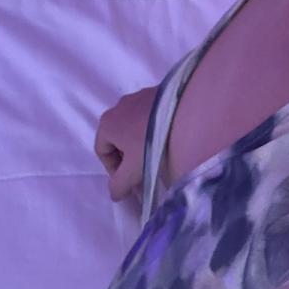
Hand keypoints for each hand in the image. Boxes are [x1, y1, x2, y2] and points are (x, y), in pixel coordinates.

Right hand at [94, 87, 157, 202]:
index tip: (129, 180)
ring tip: (157, 154)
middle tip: (142, 169)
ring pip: (133, 126)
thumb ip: (120, 185)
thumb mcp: (134, 170)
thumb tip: (114, 195)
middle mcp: (119, 106)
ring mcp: (139, 96)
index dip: (114, 170)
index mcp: (107, 123)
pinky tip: (167, 137)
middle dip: (127, 157)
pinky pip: (149, 115)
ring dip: (140, 142)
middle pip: (117, 138)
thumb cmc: (152, 143)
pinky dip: (153, 129)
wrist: (186, 114)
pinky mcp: (157, 93)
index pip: (102, 151)